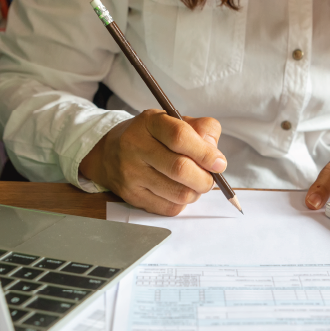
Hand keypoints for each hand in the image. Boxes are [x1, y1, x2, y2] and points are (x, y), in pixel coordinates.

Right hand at [79, 109, 225, 215]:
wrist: (110, 153)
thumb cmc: (152, 136)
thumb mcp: (175, 122)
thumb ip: (202, 130)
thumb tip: (216, 156)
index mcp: (150, 122)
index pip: (180, 137)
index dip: (205, 153)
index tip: (219, 163)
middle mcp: (135, 146)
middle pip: (180, 169)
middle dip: (205, 178)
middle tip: (210, 178)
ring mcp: (131, 173)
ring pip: (178, 193)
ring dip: (195, 192)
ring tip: (194, 184)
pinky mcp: (131, 196)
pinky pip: (169, 208)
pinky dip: (182, 203)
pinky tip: (178, 191)